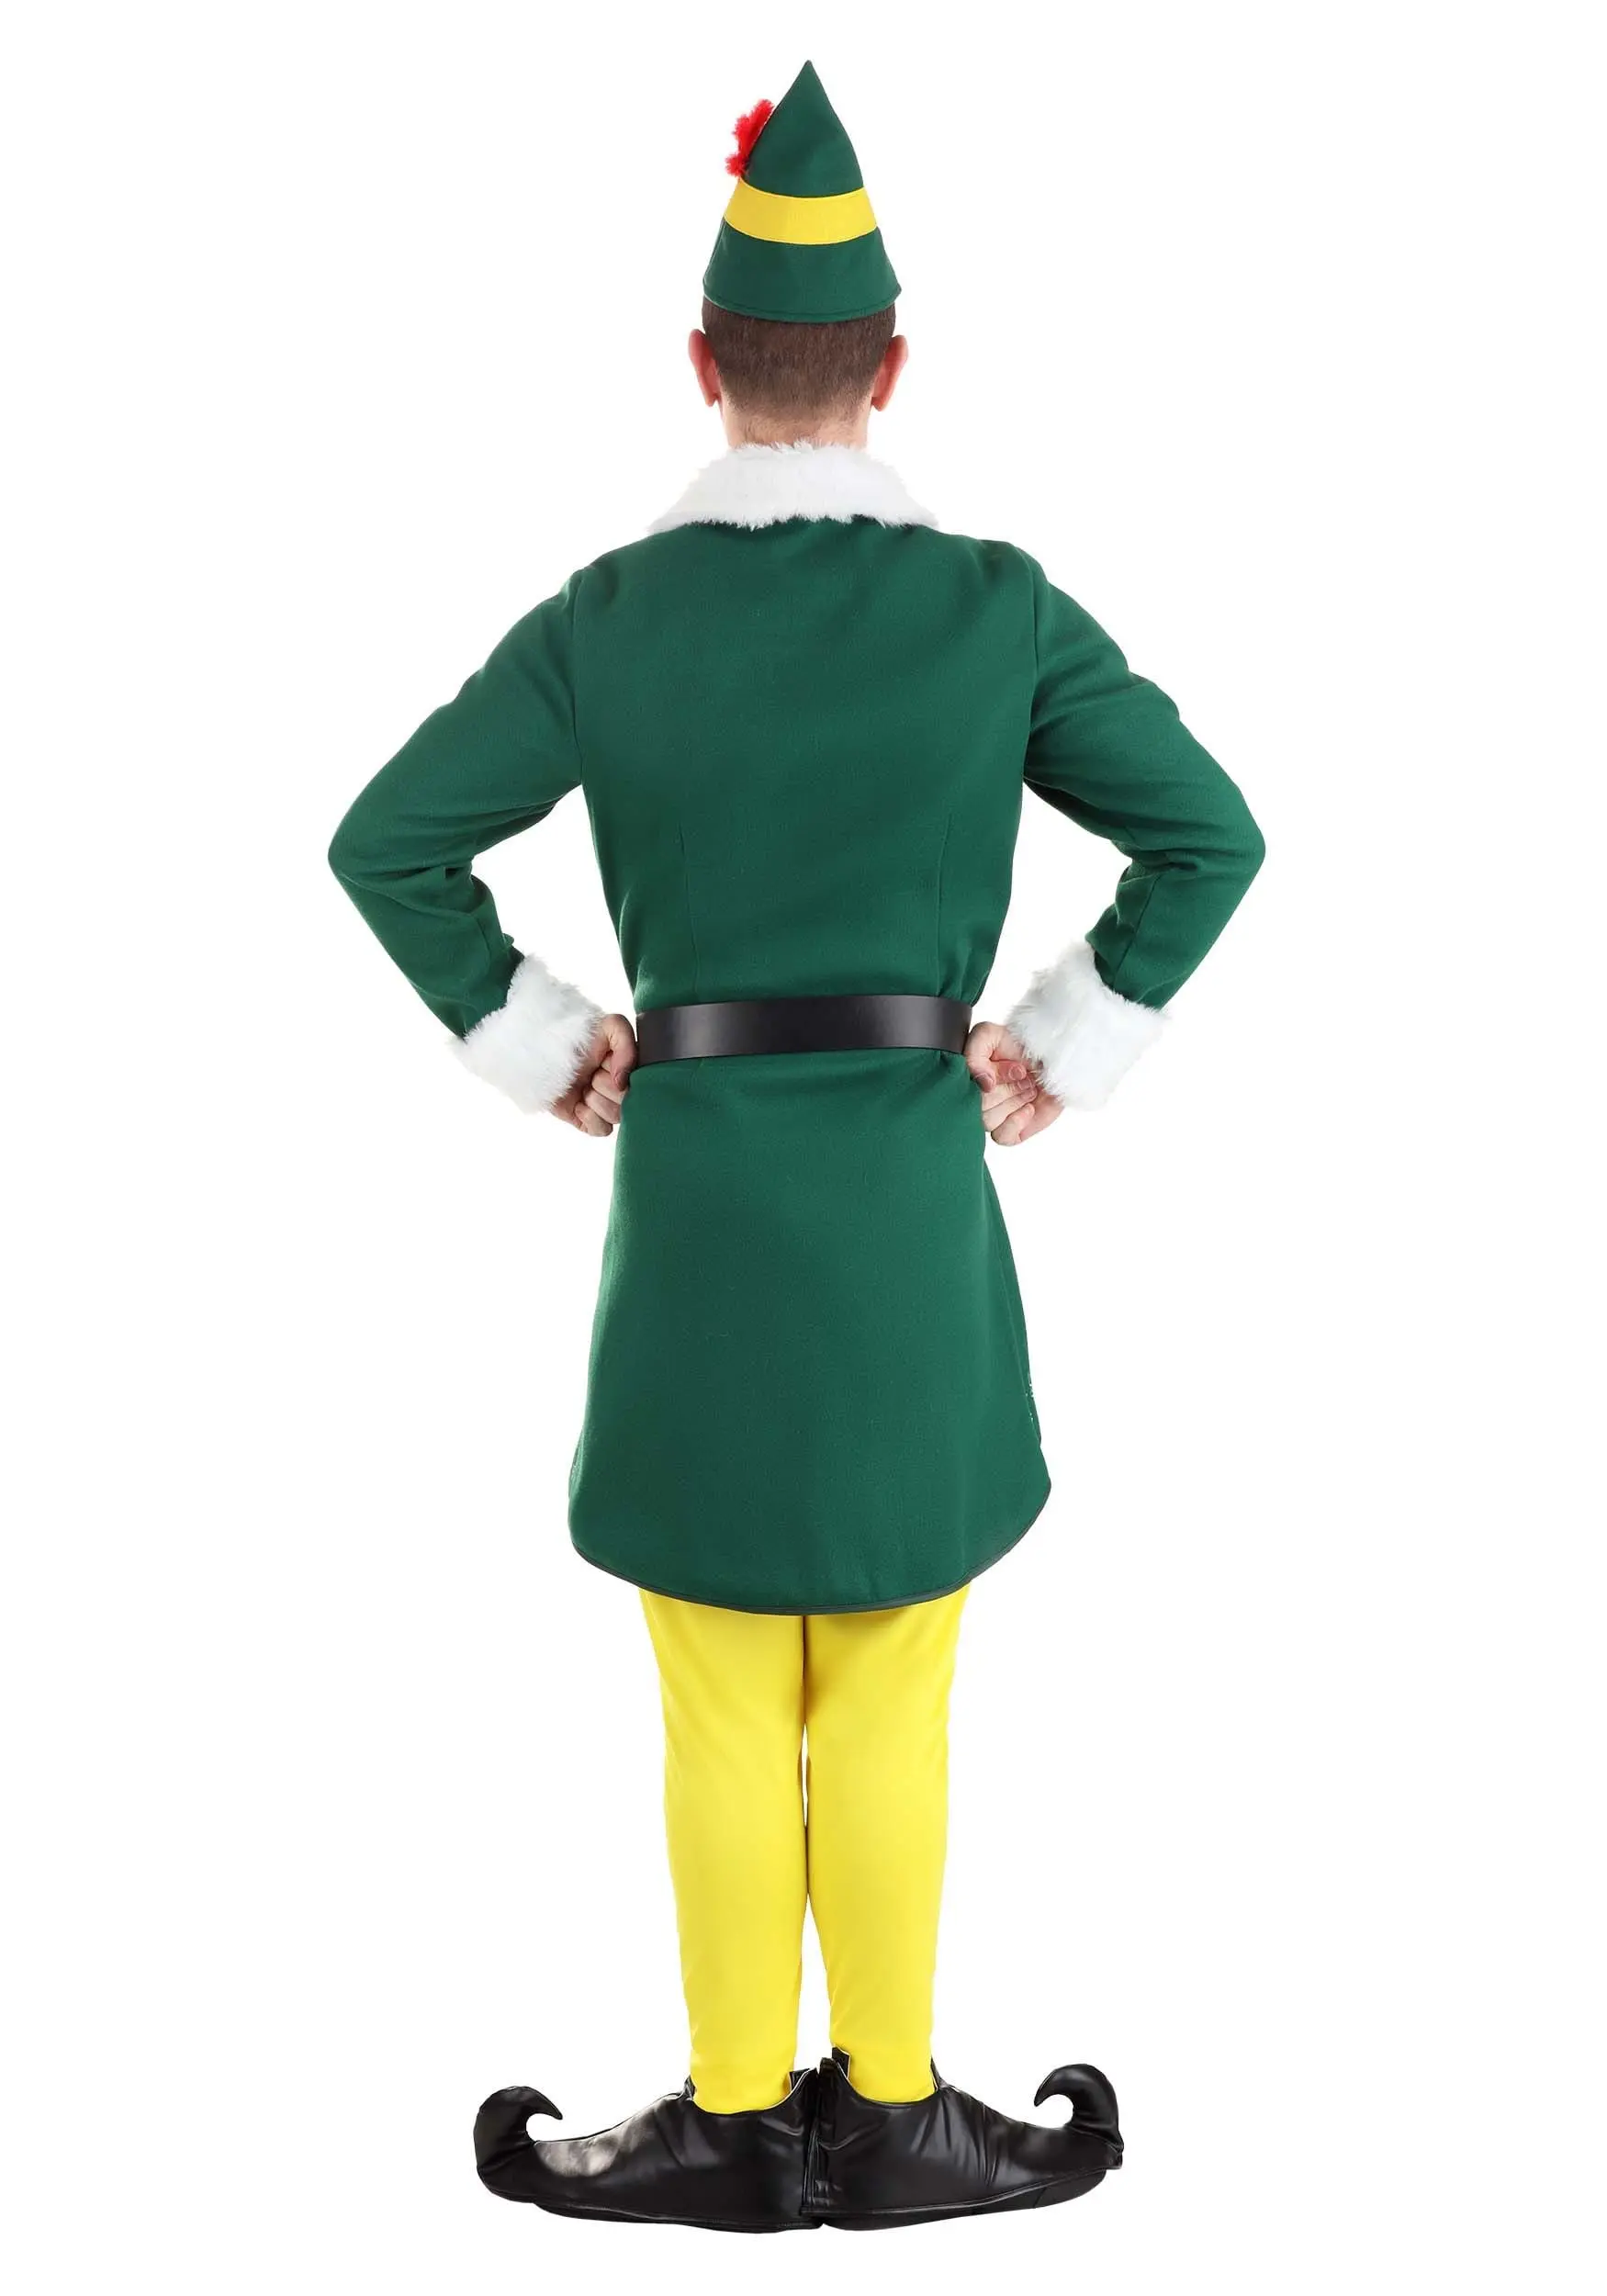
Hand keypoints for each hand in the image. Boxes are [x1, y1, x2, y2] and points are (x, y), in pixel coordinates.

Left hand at [552, 1012, 636, 1135]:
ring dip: (596, 1100)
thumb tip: (623, 1082)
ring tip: (584, 1086)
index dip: (623, 1077)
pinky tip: (579, 1103)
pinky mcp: (590, 1121)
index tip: (605, 1065)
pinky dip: (589, 1118)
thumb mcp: (610, 1026)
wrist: (545, 1048)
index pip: (643, 1085)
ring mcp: (607, 1106)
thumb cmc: (580, 1036)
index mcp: (633, 1070)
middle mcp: (623, 1090)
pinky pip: (602, 1130)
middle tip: (592, 1074)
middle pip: (628, 1102)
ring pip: (616, 1117)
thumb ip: (627, 1047)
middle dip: (605, 1086)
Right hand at [965, 1022, 1063, 1146]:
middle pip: (976, 1106)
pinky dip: (1016, 1123)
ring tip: (1029, 1086)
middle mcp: (973, 1099)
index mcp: (963, 1079)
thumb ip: (974, 1054)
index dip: (990, 1078)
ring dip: (1013, 1102)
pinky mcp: (1010, 1130)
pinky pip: (1002, 1138)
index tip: (1014, 1066)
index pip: (960, 1090)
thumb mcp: (989, 1034)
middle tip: (1025, 1075)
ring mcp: (991, 1116)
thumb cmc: (1016, 1043)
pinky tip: (1029, 1108)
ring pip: (987, 1121)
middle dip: (1007, 1089)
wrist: (1050, 1055)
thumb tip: (981, 1083)